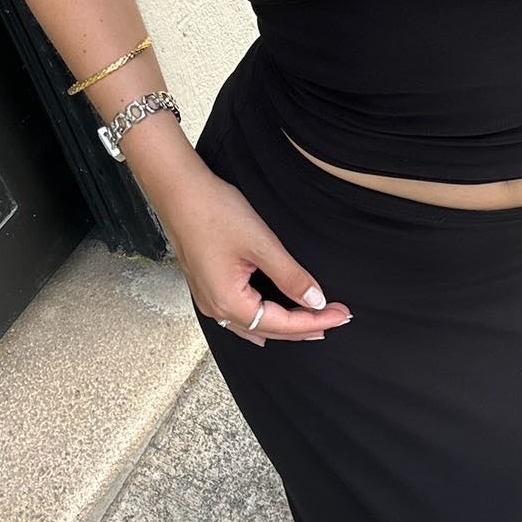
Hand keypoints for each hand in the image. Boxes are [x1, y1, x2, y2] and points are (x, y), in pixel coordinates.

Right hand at [164, 162, 353, 347]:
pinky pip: (239, 316)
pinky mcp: (207, 287)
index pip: (281, 323)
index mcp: (228, 302)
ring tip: (313, 324)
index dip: (315, 320)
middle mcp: (215, 308)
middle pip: (268, 329)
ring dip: (284, 326)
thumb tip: (316, 300)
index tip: (341, 314)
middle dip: (304, 326)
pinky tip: (270, 320)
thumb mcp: (262, 244)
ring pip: (254, 325)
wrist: (179, 191)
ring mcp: (208, 299)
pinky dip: (263, 318)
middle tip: (336, 318)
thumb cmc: (213, 212)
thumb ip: (290, 276)